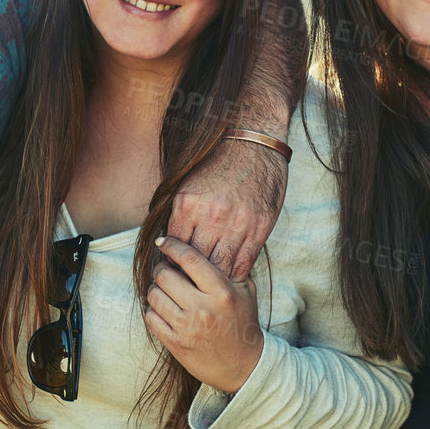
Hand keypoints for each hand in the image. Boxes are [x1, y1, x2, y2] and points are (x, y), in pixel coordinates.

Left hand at [143, 236, 262, 394]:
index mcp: (222, 292)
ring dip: (156, 290)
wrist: (244, 366)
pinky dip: (153, 311)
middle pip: (164, 275)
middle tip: (166, 271)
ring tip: (165, 292)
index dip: (172, 245)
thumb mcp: (245, 291)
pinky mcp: (175, 344)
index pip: (190, 259)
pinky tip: (164, 310)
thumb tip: (202, 244)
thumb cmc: (244, 323)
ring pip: (153, 296)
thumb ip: (228, 267)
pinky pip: (150, 318)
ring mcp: (187, 327)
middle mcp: (203, 308)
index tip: (164, 241)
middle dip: (161, 269)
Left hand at [168, 137, 287, 279]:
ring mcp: (238, 222)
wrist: (254, 141)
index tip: (174, 271)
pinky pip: (245, 262)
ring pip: (220, 267)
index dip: (173, 263)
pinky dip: (235, 273)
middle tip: (189, 287)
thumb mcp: (189, 184)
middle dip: (191, 276)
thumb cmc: (219, 162)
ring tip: (208, 287)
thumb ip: (180, 214)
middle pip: (195, 261)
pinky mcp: (260, 227)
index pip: (174, 248)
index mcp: (188, 204)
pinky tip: (230, 277)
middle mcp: (211, 215)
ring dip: (214, 279)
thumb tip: (169, 244)